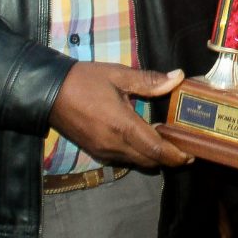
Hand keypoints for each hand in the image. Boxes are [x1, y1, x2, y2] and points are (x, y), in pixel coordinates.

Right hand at [48, 62, 191, 168]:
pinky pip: (123, 159)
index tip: (191, 153)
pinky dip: (137, 154)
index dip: (175, 155)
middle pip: (149, 161)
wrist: (47, 92)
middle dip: (168, 158)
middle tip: (184, 147)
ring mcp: (103, 151)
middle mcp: (114, 145)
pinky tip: (143, 139)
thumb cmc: (84, 81)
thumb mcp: (118, 75)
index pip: (156, 150)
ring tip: (167, 142)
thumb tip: (177, 78)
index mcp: (123, 126)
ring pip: (136, 162)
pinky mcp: (95, 151)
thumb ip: (149, 81)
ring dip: (153, 156)